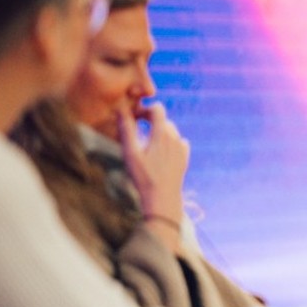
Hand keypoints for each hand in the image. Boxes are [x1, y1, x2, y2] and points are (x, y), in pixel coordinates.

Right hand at [118, 103, 188, 224]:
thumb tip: (121, 110)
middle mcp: (175, 137)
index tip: (136, 118)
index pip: (157, 108)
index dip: (145, 110)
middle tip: (138, 132)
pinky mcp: (185, 157)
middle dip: (151, 121)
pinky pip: (178, 142)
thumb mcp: (131, 153)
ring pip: (171, 131)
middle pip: (163, 120)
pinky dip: (169, 142)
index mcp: (162, 133)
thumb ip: (127, 130)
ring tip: (147, 145)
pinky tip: (160, 153)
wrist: (163, 198)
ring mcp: (181, 147)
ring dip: (159, 132)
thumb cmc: (143, 176)